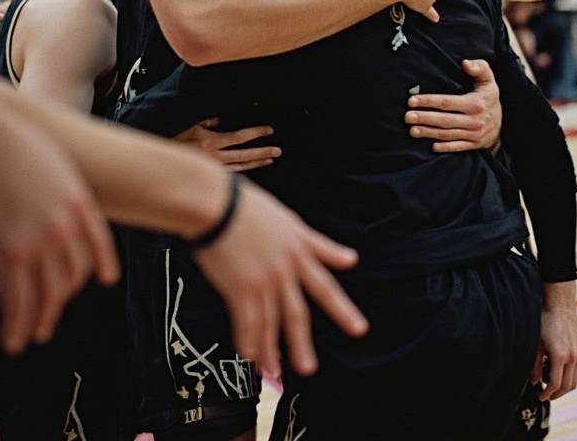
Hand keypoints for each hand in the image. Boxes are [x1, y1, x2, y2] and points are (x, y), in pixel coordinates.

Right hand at [0, 114, 120, 355]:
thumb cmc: (20, 147)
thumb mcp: (58, 170)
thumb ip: (65, 201)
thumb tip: (68, 220)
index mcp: (79, 206)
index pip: (96, 248)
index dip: (99, 267)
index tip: (103, 281)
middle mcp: (61, 229)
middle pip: (64, 282)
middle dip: (54, 310)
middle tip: (45, 328)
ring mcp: (32, 240)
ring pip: (35, 297)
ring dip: (26, 325)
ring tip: (19, 341)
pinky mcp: (1, 244)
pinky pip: (0, 288)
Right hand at [172, 118, 280, 172]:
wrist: (161, 159)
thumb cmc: (173, 139)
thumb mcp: (189, 125)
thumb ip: (207, 121)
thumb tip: (219, 119)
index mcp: (210, 143)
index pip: (239, 137)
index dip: (256, 133)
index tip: (269, 131)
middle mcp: (214, 158)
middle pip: (244, 155)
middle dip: (263, 152)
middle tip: (278, 151)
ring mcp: (212, 169)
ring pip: (240, 167)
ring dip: (256, 163)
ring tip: (270, 159)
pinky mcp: (209, 177)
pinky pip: (231, 175)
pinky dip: (244, 171)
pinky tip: (251, 168)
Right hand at [193, 179, 367, 378]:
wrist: (217, 205)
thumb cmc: (249, 206)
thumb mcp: (290, 220)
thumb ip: (318, 244)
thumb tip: (351, 259)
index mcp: (299, 250)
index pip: (325, 285)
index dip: (342, 308)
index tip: (359, 329)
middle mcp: (285, 269)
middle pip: (297, 313)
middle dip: (302, 343)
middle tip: (309, 368)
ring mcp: (263, 280)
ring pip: (270, 323)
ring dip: (271, 350)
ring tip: (274, 372)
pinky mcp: (239, 287)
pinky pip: (246, 322)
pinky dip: (248, 341)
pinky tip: (249, 356)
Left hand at [405, 58, 501, 151]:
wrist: (504, 122)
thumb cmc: (489, 96)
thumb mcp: (488, 79)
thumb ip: (478, 67)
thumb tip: (465, 63)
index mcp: (476, 103)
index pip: (447, 102)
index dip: (429, 101)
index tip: (412, 100)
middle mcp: (475, 120)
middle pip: (445, 120)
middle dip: (425, 118)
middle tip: (407, 116)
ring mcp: (474, 134)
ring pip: (448, 134)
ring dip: (429, 133)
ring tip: (412, 130)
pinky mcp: (474, 144)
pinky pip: (458, 147)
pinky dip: (445, 147)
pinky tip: (431, 146)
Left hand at [531, 285, 576, 401]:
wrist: (560, 304)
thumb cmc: (545, 321)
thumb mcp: (535, 342)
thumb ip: (534, 364)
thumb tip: (534, 382)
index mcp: (559, 355)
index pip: (556, 384)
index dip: (547, 393)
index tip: (540, 395)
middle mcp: (573, 356)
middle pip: (569, 386)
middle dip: (557, 394)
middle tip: (547, 394)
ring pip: (575, 379)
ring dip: (564, 385)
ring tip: (551, 382)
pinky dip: (569, 373)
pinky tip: (558, 367)